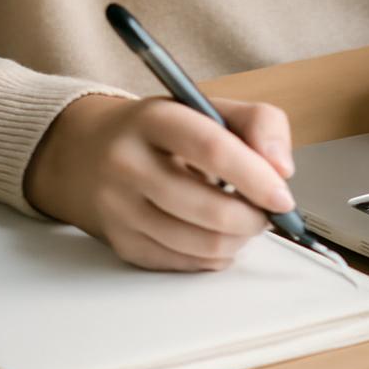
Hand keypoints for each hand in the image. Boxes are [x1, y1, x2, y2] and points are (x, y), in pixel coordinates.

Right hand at [24, 93, 296, 270]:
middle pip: (208, 208)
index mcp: (154, 119)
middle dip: (253, 218)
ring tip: (246, 221)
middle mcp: (128, 163)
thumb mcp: (204, 105)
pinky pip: (184, 263)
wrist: (86, 153)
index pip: (212, 149)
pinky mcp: (122, 244)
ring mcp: (120, 208)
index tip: (282, 194)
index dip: (255, 176)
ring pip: (200, 244)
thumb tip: (282, 168)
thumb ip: (258, 123)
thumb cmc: (159, 130)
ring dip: (238, 239)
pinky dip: (214, 255)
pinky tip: (217, 235)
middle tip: (269, 211)